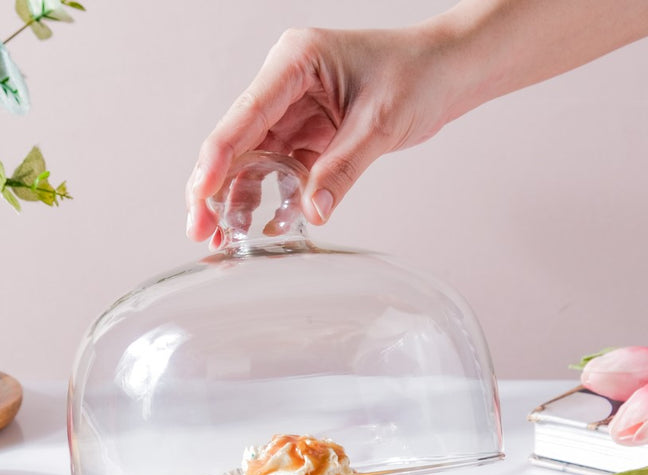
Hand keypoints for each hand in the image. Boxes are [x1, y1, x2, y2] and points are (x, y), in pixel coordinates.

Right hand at [185, 21, 465, 242]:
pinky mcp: (308, 137)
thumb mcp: (379, 123)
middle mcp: (285, 86)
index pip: (246, 114)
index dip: (219, 157)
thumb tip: (311, 214)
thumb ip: (342, 169)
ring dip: (237, 199)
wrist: (447, 73)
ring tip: (222, 238)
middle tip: (200, 228)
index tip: (201, 194)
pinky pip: (281, 172)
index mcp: (295, 63)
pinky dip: (273, 200)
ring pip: (252, 161)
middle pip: (237, 141)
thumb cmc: (418, 75)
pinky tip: (266, 229)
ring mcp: (294, 113)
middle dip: (214, 187)